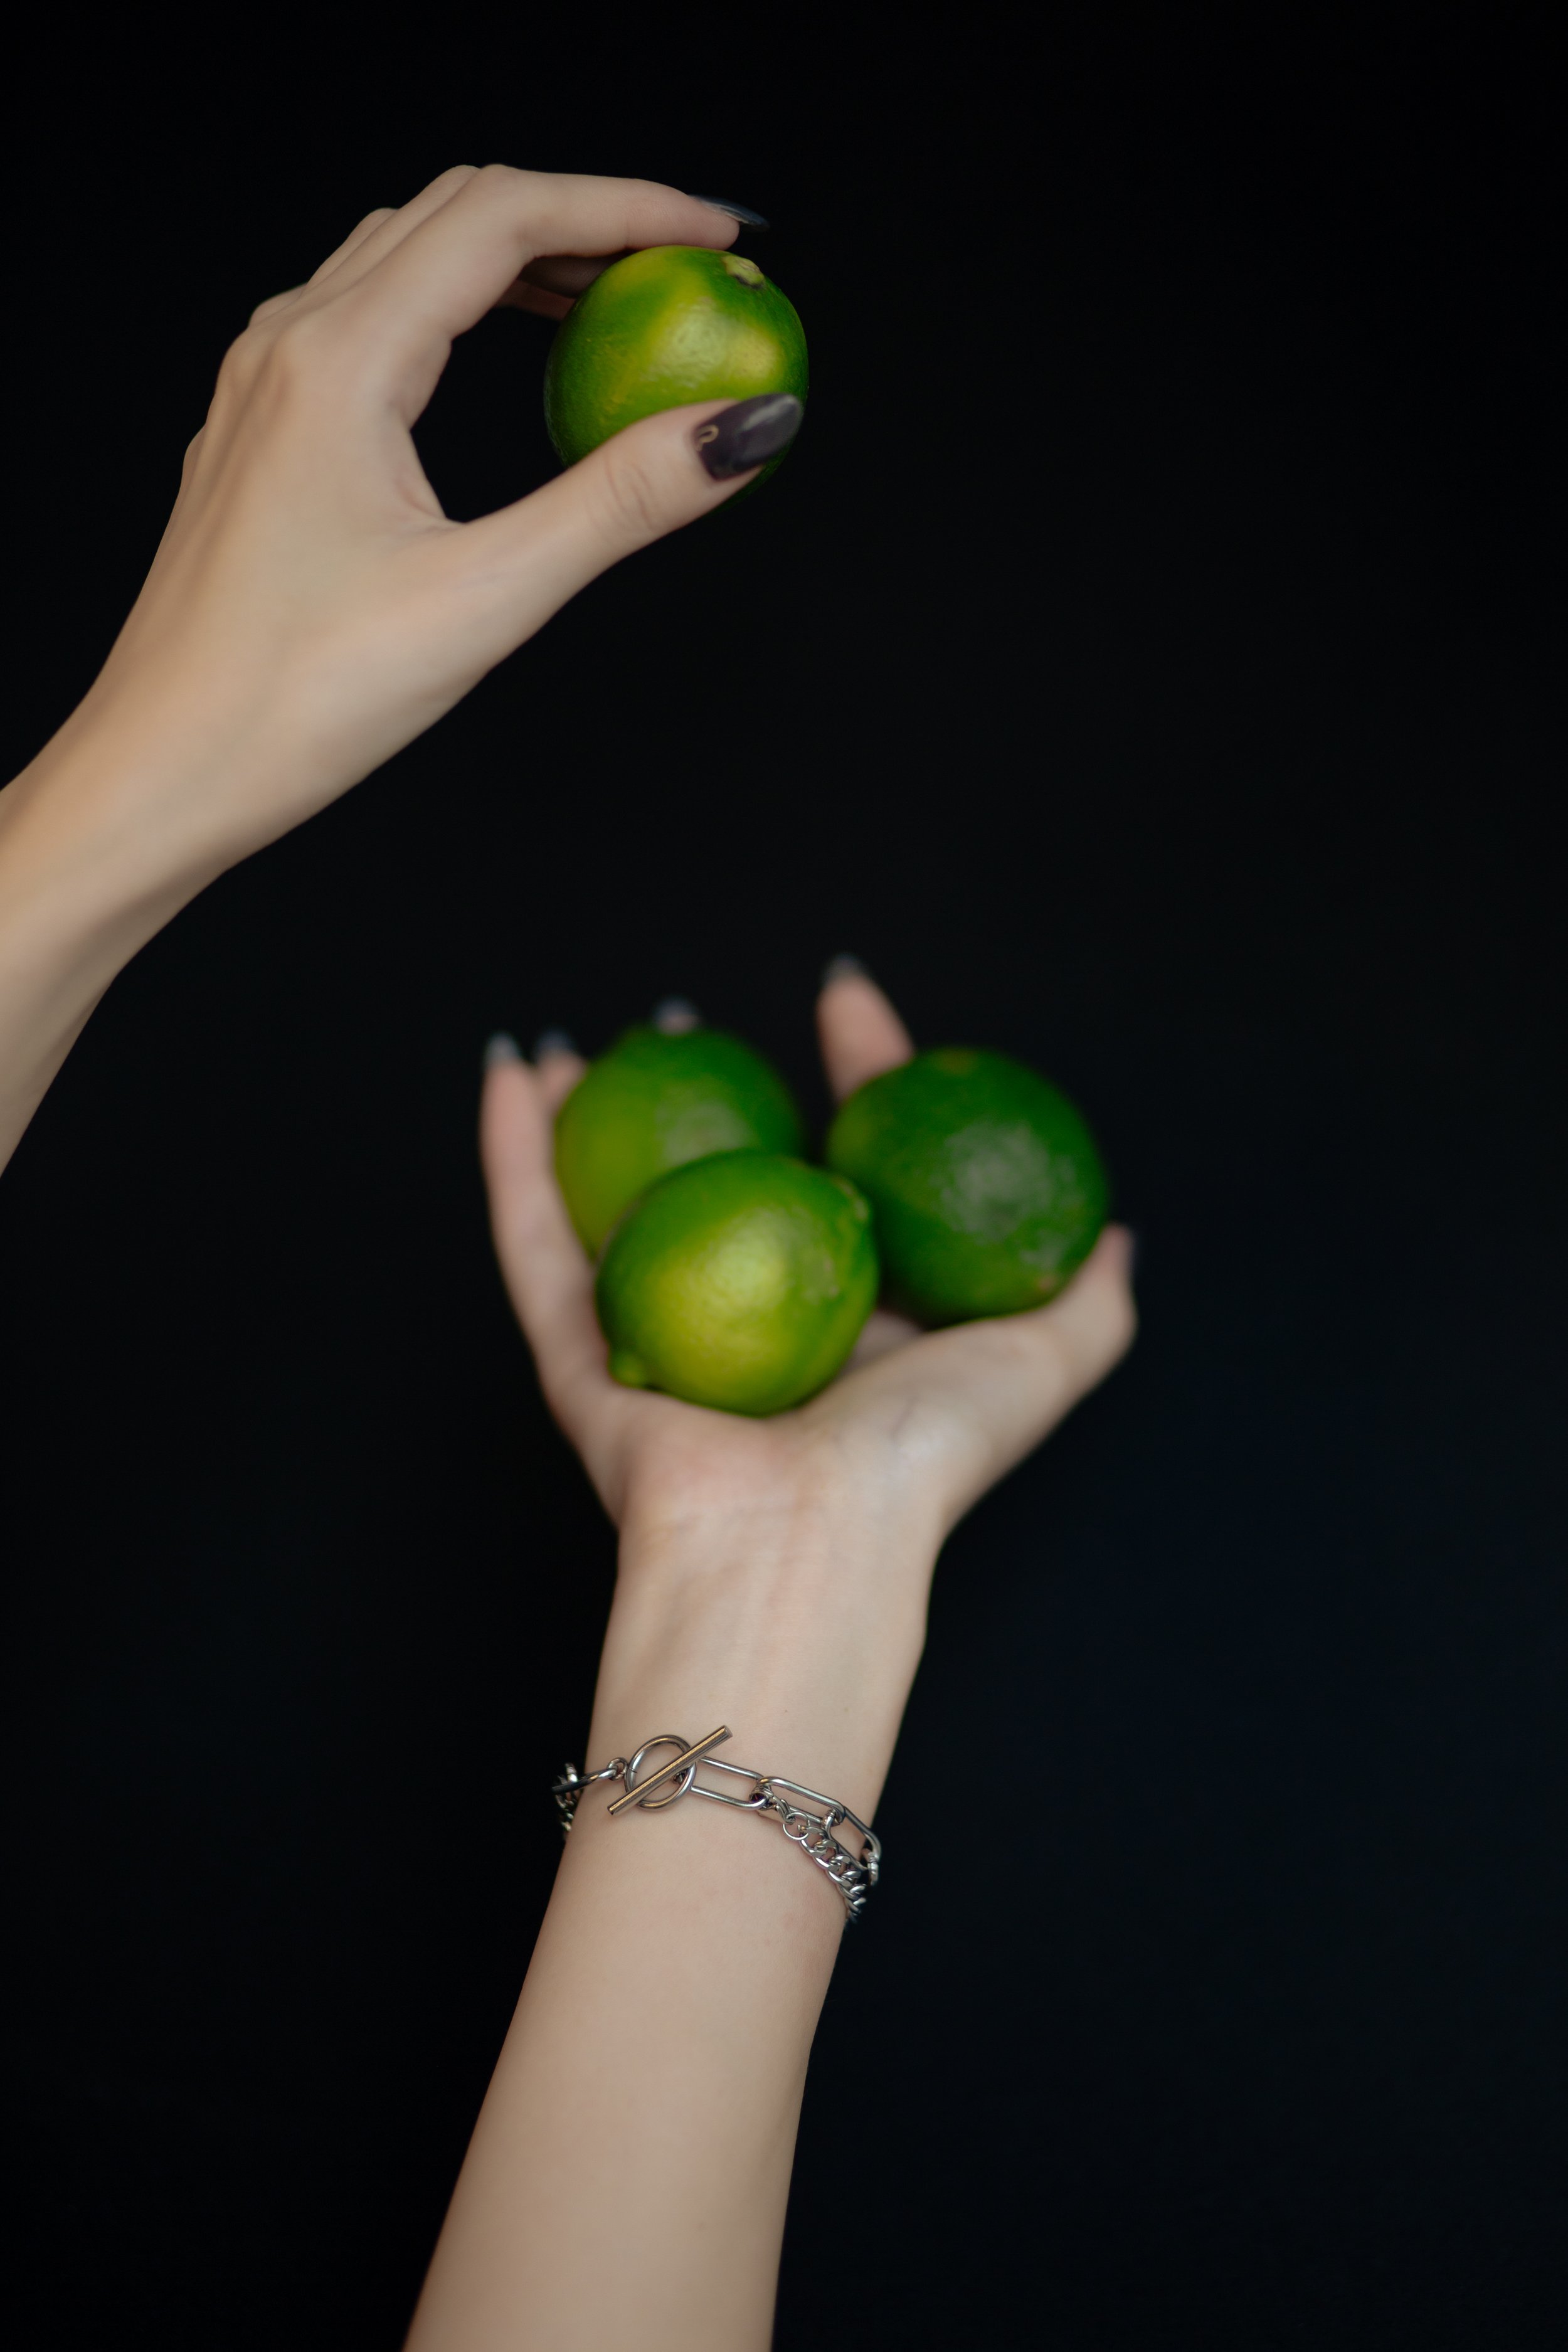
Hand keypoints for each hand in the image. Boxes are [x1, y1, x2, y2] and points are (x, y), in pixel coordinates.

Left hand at [39, 167, 767, 884]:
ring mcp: (265, 383)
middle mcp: (290, 344)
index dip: (629, 207)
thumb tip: (740, 430)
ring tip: (616, 301)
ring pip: (407, 257)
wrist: (163, 771)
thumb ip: (620, 501)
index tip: (721, 237)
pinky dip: (458, 308)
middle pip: (457, 211)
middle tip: (686, 266)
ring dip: (519, 256)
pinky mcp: (261, 431)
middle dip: (584, 217)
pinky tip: (504, 362)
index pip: (506, 217)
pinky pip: (368, 317)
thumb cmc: (296, 699)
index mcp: (341, 360)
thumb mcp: (486, 599)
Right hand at [480, 966, 1135, 1799]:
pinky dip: (512, 1157)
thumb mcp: (1037, 1363)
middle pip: (716, 1171)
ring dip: (583, 1112)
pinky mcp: (581, 1357)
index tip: (843, 998)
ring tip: (577, 1041)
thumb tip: (1117, 1234)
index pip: (846, 1159)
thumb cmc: (922, 1461)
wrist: (811, 1543)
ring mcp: (656, 1335)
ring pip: (607, 1197)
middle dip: (699, 1087)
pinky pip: (535, 1239)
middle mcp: (751, 1318)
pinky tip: (509, 1073)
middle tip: (686, 1018)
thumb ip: (1088, 1303)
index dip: (849, 1074)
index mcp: (850, 1315)